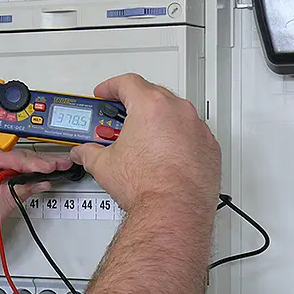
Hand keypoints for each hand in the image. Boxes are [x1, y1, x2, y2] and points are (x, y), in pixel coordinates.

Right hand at [70, 74, 220, 213]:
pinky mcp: (210, 147)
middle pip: (153, 94)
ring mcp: (197, 129)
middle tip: (122, 119)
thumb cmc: (146, 186)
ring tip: (144, 140)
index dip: (111, 86)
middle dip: (135, 103)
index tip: (106, 93)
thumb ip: (90, 153)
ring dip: (158, 121)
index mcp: (150, 107)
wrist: (173, 210)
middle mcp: (178, 112)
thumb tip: (84, 152)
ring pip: (175, 114)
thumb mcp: (104, 165)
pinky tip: (166, 155)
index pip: (128, 83)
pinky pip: (192, 134)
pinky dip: (179, 138)